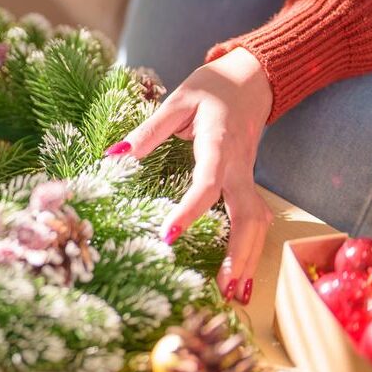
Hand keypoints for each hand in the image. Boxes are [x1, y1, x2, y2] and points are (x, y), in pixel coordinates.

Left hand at [107, 48, 273, 302]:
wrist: (254, 78)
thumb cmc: (211, 89)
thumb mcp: (176, 102)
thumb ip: (147, 131)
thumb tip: (113, 156)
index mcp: (219, 144)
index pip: (207, 183)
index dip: (190, 210)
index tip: (168, 236)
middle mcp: (239, 166)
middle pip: (248, 215)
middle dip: (239, 252)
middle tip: (225, 289)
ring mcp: (248, 175)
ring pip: (258, 221)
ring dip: (249, 257)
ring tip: (235, 293)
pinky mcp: (249, 182)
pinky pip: (255, 218)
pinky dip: (251, 246)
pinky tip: (240, 272)